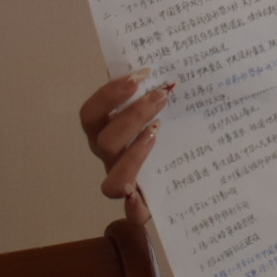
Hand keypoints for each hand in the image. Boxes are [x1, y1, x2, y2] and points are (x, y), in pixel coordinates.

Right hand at [78, 70, 172, 225]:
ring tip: (158, 134)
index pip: (92, 112)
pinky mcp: (140, 205)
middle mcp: (110, 157)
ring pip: (111, 180)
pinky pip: (132, 214)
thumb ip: (159, 86)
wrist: (185, 169)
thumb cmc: (169, 125)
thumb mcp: (165, 103)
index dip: (111, 92)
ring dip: (133, 156)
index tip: (142, 73)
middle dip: (131, 115)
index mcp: (107, 130)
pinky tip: (145, 198)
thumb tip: (173, 61)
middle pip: (104, 140)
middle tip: (162, 96)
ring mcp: (122, 181)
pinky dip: (136, 209)